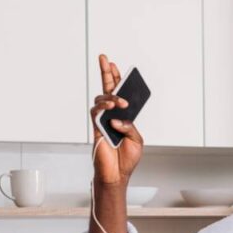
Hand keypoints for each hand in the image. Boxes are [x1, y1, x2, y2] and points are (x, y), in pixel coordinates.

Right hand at [90, 54, 142, 185]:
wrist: (117, 174)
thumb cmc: (126, 159)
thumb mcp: (137, 140)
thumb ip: (130, 126)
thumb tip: (118, 118)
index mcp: (123, 116)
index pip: (119, 94)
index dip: (116, 80)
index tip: (115, 65)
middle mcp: (111, 116)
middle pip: (107, 90)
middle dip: (105, 73)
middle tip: (105, 59)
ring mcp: (103, 121)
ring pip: (101, 100)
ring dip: (111, 97)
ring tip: (119, 102)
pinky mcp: (96, 128)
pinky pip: (96, 112)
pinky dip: (104, 107)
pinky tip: (112, 108)